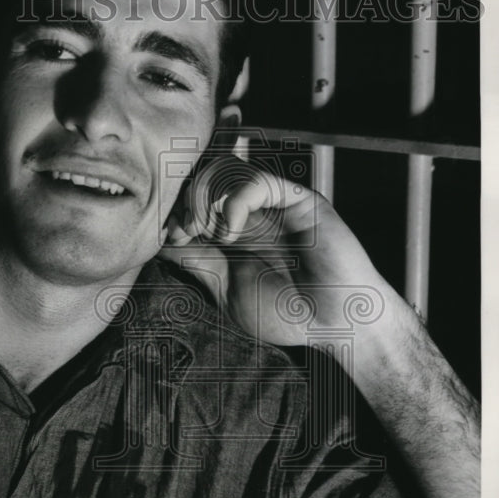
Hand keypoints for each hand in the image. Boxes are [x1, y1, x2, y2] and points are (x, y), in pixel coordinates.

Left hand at [161, 156, 391, 346]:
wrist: (335, 325)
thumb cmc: (288, 313)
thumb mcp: (226, 290)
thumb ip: (198, 261)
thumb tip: (163, 239)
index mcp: (234, 232)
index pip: (198, 200)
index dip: (176, 209)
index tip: (167, 234)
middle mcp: (253, 212)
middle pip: (208, 177)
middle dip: (187, 199)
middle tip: (182, 229)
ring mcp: (275, 204)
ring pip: (229, 172)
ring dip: (208, 198)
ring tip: (207, 231)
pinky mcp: (299, 201)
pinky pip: (259, 181)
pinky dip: (236, 200)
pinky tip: (231, 230)